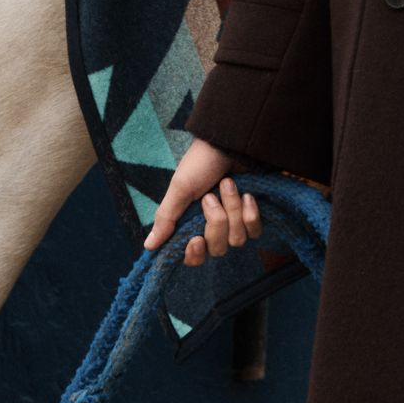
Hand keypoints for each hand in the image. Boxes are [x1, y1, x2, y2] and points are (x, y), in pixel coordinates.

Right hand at [143, 139, 261, 264]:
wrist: (231, 145)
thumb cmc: (201, 164)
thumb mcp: (180, 189)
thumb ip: (166, 219)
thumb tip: (148, 247)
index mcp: (191, 225)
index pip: (193, 258)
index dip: (195, 254)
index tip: (195, 238)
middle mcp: (212, 228)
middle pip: (217, 249)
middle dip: (216, 221)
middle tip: (211, 196)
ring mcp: (235, 224)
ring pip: (237, 240)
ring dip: (233, 210)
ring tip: (228, 184)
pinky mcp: (253, 217)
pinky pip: (255, 232)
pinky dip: (251, 213)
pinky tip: (248, 195)